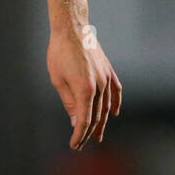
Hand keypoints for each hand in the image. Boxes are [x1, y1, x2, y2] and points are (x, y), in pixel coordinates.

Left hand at [47, 26, 122, 149]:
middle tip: (82, 144)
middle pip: (96, 116)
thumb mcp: (58, 80)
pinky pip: (115, 91)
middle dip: (88, 132)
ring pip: (106, 106)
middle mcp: (100, 86)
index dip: (79, 135)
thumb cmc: (60, 53)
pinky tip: (114, 112)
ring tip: (98, 135)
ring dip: (102, 122)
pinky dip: (115, 103)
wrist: (72, 28)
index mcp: (85, 90)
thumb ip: (69, 103)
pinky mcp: (108, 70)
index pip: (84, 120)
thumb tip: (75, 122)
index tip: (74, 145)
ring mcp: (106, 77)